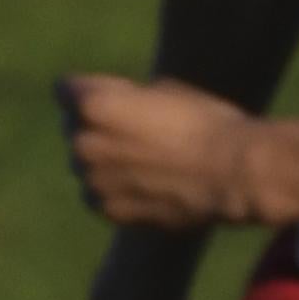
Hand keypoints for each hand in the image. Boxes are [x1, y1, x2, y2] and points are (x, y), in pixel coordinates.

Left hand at [60, 74, 264, 228]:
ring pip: (84, 163)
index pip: (65, 90)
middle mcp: (84, 144)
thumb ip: (123, 98)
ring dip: (103, 159)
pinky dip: (113, 189)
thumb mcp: (160, 89)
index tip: (117, 94)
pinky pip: (98, 195)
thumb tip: (111, 108)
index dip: (92, 88)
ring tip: (144, 159)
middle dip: (95, 124)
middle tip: (135, 129)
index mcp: (93, 106)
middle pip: (72, 127)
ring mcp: (95, 181)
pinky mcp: (111, 211)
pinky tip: (144, 183)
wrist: (233, 173)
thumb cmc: (203, 121)